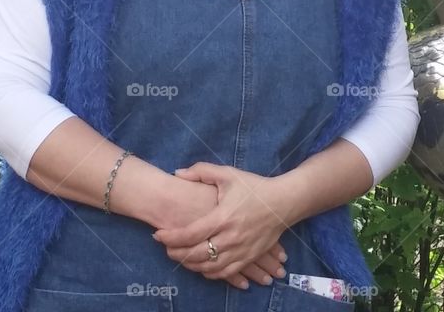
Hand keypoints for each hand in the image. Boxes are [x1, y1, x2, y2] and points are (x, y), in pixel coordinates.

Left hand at [153, 163, 290, 288]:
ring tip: (181, 258)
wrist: (284, 201)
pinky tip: (202, 267)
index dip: (170, 237)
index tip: (158, 235)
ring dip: (191, 265)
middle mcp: (231, 237)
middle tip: (166, 248)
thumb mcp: (228, 174)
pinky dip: (210, 273)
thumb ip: (202, 171)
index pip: (190, 234)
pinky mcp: (249, 257)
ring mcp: (241, 250)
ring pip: (210, 267)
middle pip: (196, 254)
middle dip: (176, 254)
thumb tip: (177, 173)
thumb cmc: (255, 187)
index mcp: (223, 216)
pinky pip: (225, 272)